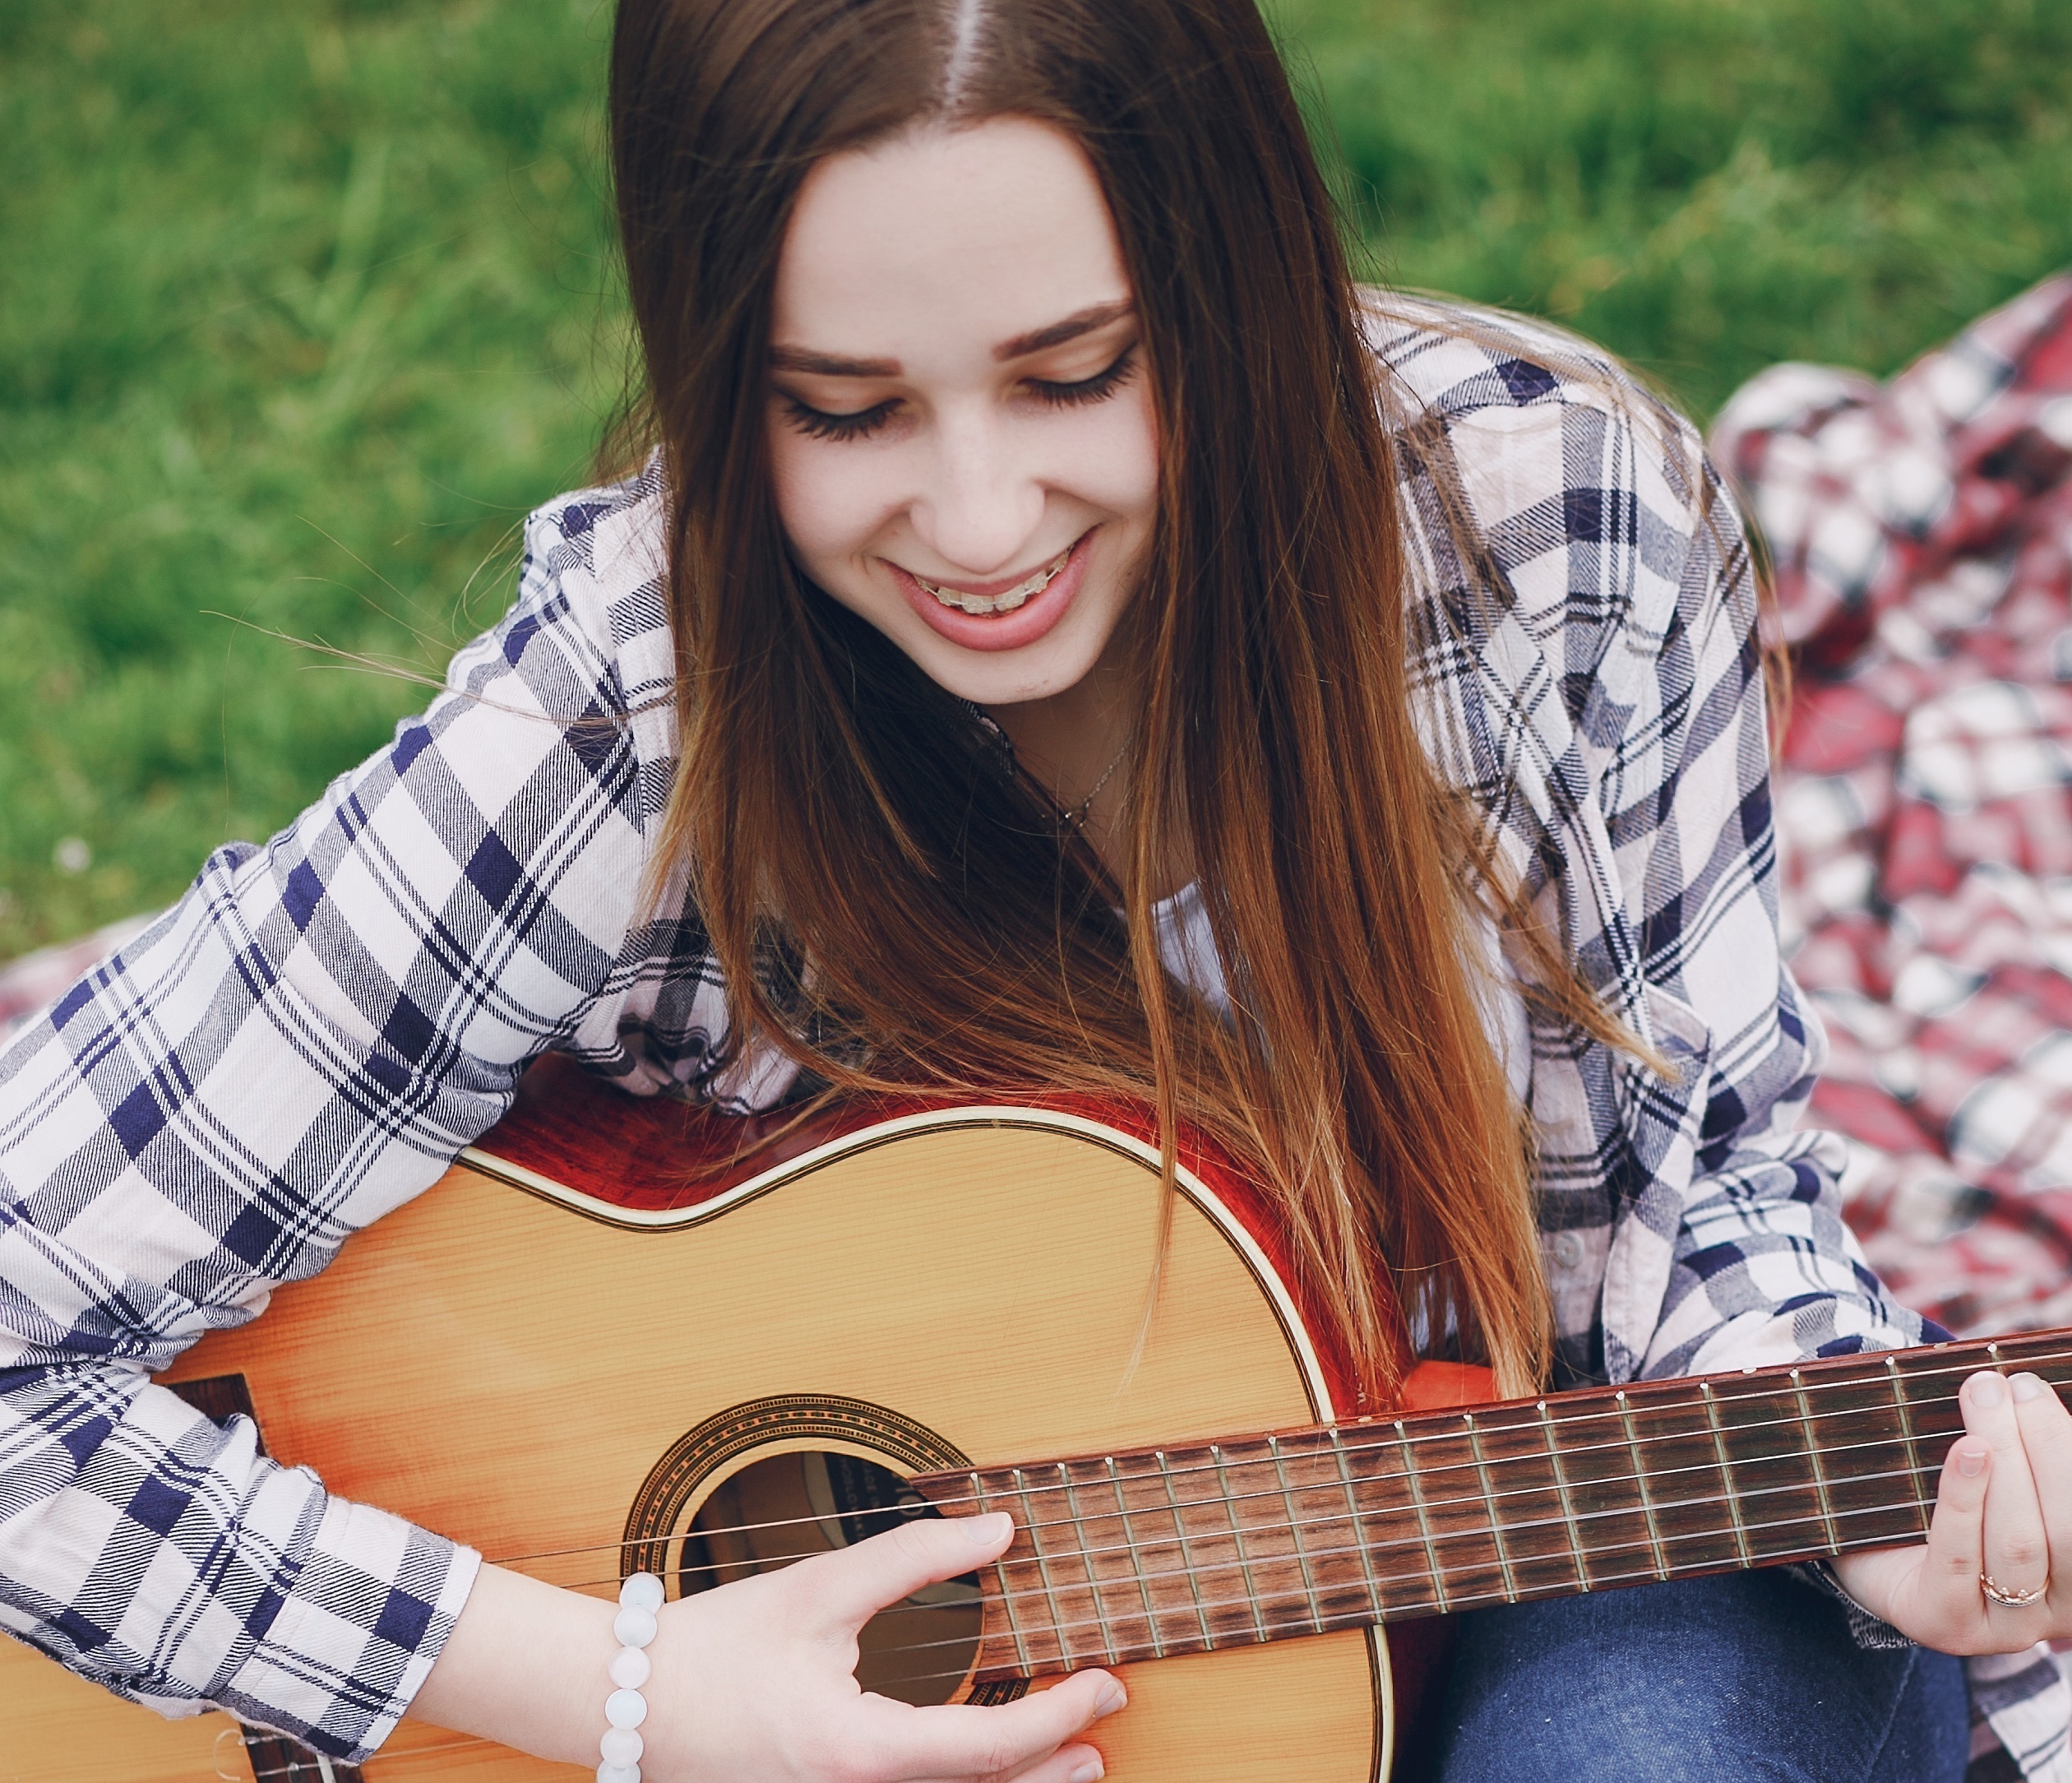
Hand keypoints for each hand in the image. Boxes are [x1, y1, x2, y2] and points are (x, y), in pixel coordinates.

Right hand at [640, 1510, 1124, 1781]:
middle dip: (1052, 1768)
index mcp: (859, 1752)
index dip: (1059, 1715)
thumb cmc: (714, 1647)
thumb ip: (916, 1557)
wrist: (625, 1702)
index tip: (1103, 1683)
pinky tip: (982, 1757)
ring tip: (1069, 1756)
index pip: (988, 1746)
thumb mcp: (819, 1589)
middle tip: (1105, 1729)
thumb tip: (999, 1530)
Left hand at [1832, 1370, 2071, 1654]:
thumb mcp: (1999, 1475)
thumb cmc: (1943, 1501)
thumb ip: (2024, 1450)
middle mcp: (2056, 1611)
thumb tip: (2029, 1389)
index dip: (2068, 1449)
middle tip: (2012, 1385)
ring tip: (1983, 1397)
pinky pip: (1958, 1557)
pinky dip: (1964, 1496)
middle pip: (2067, 1530)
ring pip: (2019, 1543)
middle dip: (2046, 1446)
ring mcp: (2003, 1628)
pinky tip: (1967, 1450)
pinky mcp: (1945, 1625)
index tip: (2036, 1386)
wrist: (1869, 1552)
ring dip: (2005, 1458)